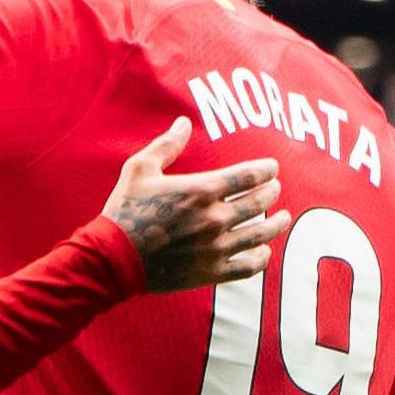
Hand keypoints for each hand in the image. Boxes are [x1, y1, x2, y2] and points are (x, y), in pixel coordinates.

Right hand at [97, 118, 285, 293]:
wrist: (112, 259)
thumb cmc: (124, 211)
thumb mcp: (139, 170)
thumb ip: (166, 145)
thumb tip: (182, 122)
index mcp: (201, 190)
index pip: (250, 175)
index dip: (267, 169)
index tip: (272, 168)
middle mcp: (214, 219)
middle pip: (261, 202)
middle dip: (273, 192)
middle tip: (274, 189)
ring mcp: (215, 248)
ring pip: (261, 234)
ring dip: (277, 224)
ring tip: (282, 218)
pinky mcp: (211, 272)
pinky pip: (249, 266)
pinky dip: (261, 257)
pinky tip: (263, 250)